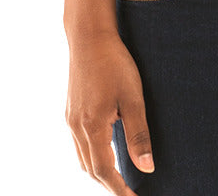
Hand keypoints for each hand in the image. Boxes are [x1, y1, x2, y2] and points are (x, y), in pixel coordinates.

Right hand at [66, 30, 155, 194]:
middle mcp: (76, 127)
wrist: (89, 37)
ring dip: (99, 172)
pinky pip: (79, 143)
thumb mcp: (133, 97)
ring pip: (82, 158)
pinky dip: (92, 155)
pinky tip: (105, 150)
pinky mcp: (70, 110)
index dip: (119, 190)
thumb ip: (138, 135)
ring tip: (119, 178)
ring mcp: (70, 119)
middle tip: (128, 192)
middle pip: (91, 169)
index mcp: (92, 126)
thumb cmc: (114, 63)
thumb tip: (147, 167)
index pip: (105, 171)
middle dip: (109, 184)